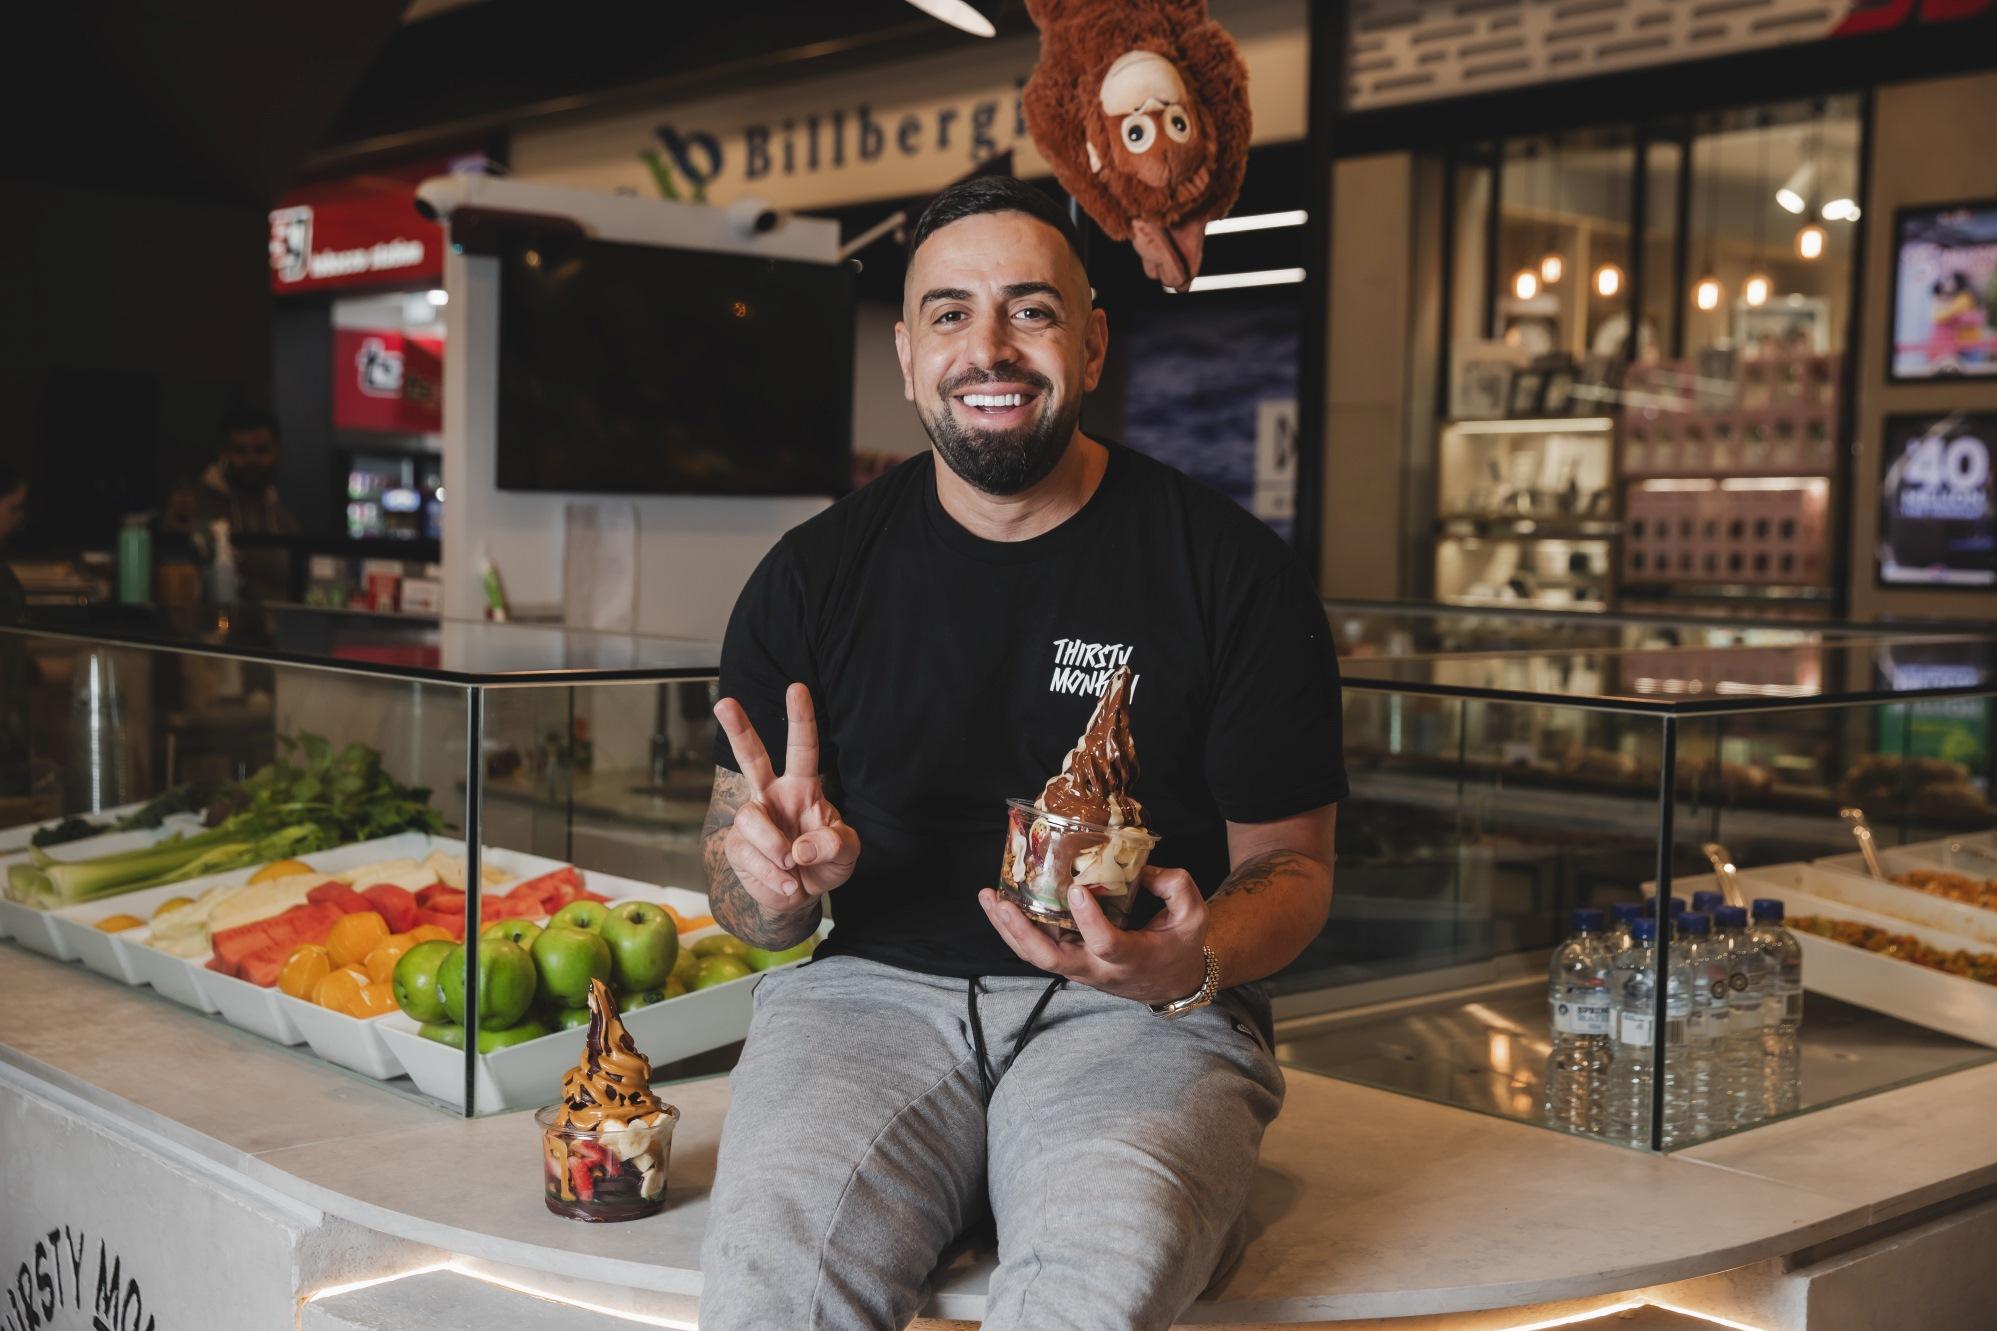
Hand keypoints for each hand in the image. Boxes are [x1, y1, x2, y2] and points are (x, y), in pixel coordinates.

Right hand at [712, 683, 860, 911]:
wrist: (801, 896)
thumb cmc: (825, 861)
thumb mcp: (846, 852)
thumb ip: (835, 844)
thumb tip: (799, 848)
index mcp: (802, 787)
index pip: (802, 748)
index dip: (800, 718)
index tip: (797, 688)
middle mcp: (772, 796)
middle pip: (752, 758)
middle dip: (738, 729)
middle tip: (724, 702)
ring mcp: (752, 821)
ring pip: (751, 820)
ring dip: (774, 848)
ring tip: (792, 867)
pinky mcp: (737, 847)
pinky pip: (750, 856)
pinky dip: (774, 876)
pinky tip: (787, 883)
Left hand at [979, 865, 1208, 1004]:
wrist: (1171, 981)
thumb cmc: (1181, 945)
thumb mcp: (1192, 914)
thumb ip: (1174, 886)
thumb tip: (1139, 866)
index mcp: (1132, 958)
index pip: (1105, 944)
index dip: (1089, 920)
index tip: (1077, 889)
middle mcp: (1099, 969)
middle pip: (1051, 960)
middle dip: (1022, 932)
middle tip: (1002, 902)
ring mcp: (1080, 969)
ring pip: (1037, 957)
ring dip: (1009, 930)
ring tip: (989, 898)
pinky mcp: (1071, 963)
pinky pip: (1038, 950)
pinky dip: (1016, 929)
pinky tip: (1001, 905)